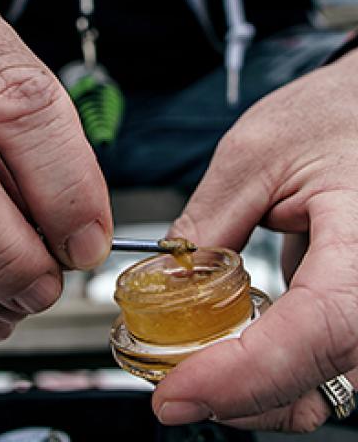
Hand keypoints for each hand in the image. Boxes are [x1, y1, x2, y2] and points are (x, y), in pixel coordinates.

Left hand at [152, 48, 357, 430]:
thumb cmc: (332, 116)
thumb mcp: (255, 157)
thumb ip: (209, 223)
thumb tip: (168, 279)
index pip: (316, 331)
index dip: (242, 374)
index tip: (175, 393)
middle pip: (315, 380)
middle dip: (234, 393)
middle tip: (168, 383)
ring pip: (315, 386)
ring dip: (247, 389)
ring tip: (190, 367)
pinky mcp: (352, 310)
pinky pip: (314, 364)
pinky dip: (264, 371)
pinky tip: (227, 348)